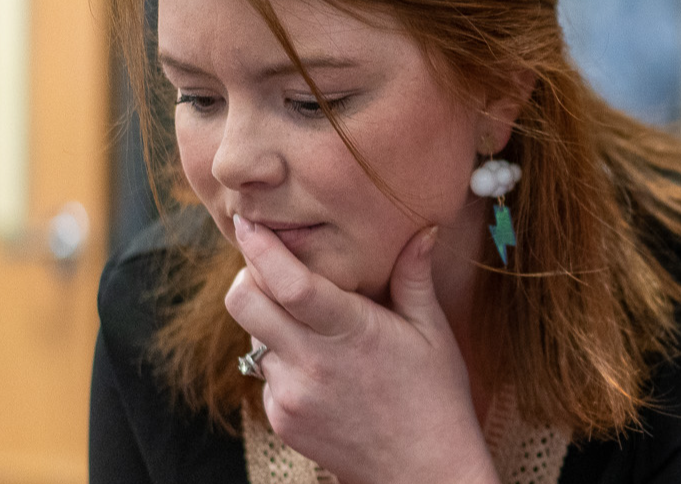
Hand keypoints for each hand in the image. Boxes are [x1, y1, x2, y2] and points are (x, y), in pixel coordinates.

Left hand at [225, 216, 498, 483]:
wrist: (422, 472)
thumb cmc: (436, 398)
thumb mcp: (433, 333)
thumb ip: (414, 278)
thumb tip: (423, 229)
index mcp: (351, 333)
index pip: (289, 282)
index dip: (261, 248)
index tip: (249, 222)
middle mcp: (312, 364)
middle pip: (244, 304)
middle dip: (248, 277)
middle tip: (271, 270)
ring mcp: (291, 395)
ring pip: (253, 339)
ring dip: (271, 323)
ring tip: (314, 330)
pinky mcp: (281, 419)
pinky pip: (267, 376)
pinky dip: (285, 362)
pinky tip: (323, 372)